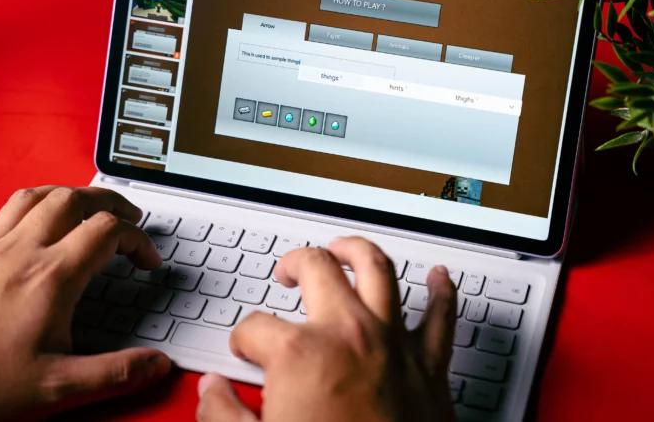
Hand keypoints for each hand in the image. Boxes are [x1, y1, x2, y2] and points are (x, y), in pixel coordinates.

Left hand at [0, 186, 171, 420]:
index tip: (147, 261)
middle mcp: (25, 250)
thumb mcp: (55, 388)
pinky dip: (39, 201)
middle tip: (130, 217)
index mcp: (52, 277)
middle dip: (112, 202)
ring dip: (75, 193)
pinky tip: (42, 217)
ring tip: (92, 206)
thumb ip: (114, 374)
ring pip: (43, 194)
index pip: (108, 230)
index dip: (138, 240)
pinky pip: (12, 206)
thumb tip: (157, 365)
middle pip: (77, 198)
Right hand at [196, 237, 456, 421]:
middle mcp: (347, 334)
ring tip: (344, 248)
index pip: (255, 326)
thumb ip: (222, 415)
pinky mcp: (429, 364)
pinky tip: (438, 277)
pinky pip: (441, 315)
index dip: (243, 339)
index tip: (245, 350)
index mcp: (299, 355)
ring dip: (357, 251)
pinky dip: (441, 291)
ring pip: (378, 269)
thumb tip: (212, 391)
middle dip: (296, 263)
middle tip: (288, 271)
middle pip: (317, 269)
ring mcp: (391, 343)